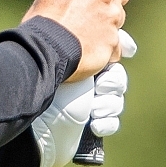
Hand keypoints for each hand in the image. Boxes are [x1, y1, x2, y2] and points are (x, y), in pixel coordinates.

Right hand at [22, 0, 130, 80]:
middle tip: (90, 11)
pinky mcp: (114, 44)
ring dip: (105, 26)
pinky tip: (86, 50)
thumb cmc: (42, 20)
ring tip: (82, 35)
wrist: (44, 50)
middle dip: (109, 0)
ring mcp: (113, 20)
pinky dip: (105, 49)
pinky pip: (115, 46)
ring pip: (117, 21)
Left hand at [32, 37, 134, 166]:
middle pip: (117, 77)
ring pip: (116, 100)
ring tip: (94, 109)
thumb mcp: (76, 61)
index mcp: (78, 60)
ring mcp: (87, 102)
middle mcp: (83, 80)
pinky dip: (106, 123)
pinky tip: (95, 124)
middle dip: (113, 82)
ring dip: (109, 104)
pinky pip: (112, 122)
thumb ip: (96, 46)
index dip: (118, 51)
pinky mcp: (89, 125)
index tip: (127, 50)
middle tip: (100, 87)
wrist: (38, 125)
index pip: (108, 52)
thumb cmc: (55, 85)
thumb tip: (121, 42)